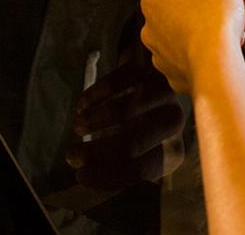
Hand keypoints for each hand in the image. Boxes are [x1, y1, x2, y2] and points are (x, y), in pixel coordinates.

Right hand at [65, 60, 186, 188]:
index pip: (140, 170)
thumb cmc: (142, 123)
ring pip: (124, 112)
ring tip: (77, 127)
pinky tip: (82, 105)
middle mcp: (174, 123)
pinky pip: (117, 82)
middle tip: (70, 155)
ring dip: (93, 121)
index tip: (80, 175)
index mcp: (172, 152)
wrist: (156, 79)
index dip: (108, 175)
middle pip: (132, 144)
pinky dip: (95, 96)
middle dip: (96, 152)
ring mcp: (165, 93)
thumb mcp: (140, 150)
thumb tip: (87, 177)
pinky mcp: (150, 68)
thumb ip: (122, 165)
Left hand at [138, 0, 244, 94]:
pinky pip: (199, 56)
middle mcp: (153, 28)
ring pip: (197, 35)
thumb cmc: (211, 23)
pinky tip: (233, 42)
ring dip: (222, 27)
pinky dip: (215, 50)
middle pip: (193, 11)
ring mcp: (164, 54)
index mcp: (154, 0)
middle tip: (240, 3)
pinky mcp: (178, 74)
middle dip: (220, 7)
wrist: (216, 63)